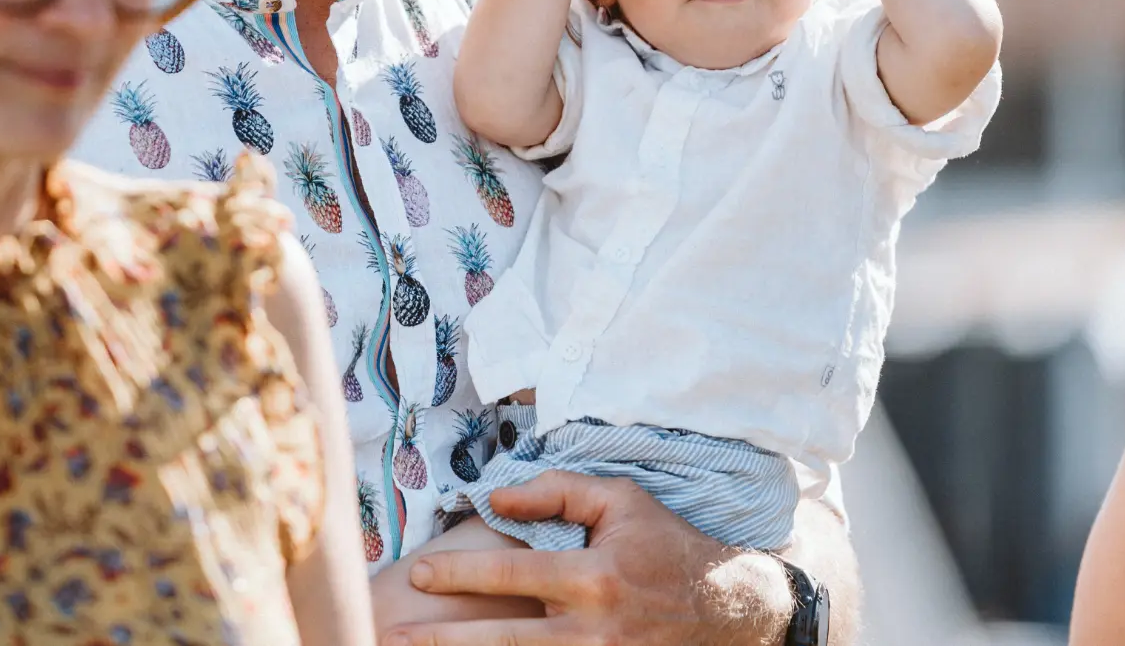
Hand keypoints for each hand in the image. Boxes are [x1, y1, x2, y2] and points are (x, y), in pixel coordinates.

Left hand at [384, 472, 794, 645]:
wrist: (729, 610)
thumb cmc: (665, 544)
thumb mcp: (619, 500)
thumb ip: (555, 492)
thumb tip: (492, 500)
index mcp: (594, 577)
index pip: (509, 573)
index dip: (457, 575)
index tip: (416, 577)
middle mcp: (595, 629)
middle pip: (503, 639)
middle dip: (444, 641)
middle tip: (394, 638)